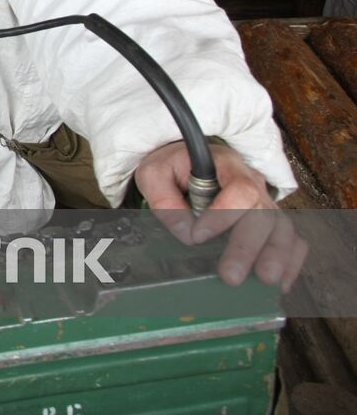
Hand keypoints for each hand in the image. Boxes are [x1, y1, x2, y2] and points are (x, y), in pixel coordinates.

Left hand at [135, 140, 305, 290]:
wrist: (184, 163)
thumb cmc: (171, 168)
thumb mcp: (155, 174)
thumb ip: (164, 199)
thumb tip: (186, 232)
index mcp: (225, 165)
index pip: (239, 188)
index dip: (224, 214)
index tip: (199, 236)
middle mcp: (252, 182)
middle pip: (262, 213)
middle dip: (248, 247)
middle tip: (231, 275)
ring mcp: (264, 203)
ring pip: (282, 227)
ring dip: (277, 256)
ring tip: (265, 281)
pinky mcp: (269, 222)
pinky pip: (292, 239)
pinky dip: (291, 261)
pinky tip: (280, 283)